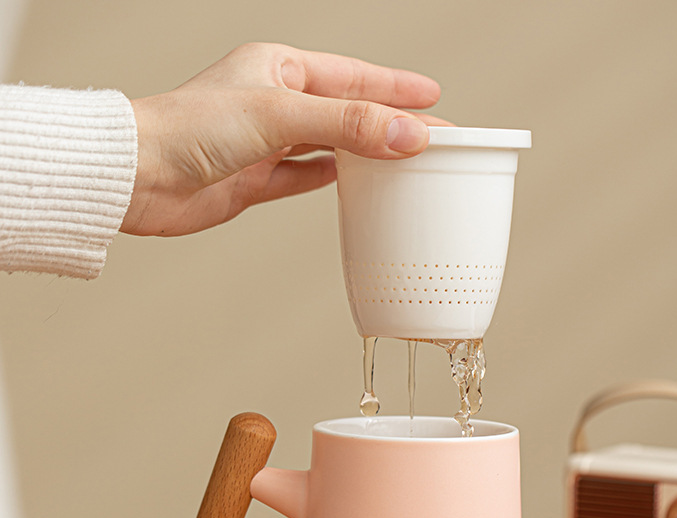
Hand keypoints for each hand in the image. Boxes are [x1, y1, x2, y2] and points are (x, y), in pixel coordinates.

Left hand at [122, 43, 442, 235]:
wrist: (141, 178)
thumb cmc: (189, 130)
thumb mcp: (279, 116)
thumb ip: (346, 124)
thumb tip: (406, 134)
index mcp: (279, 70)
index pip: (354, 76)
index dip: (396, 87)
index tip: (432, 97)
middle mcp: (274, 104)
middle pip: (348, 111)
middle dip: (391, 122)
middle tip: (432, 136)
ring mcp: (267, 144)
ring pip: (332, 145)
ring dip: (368, 152)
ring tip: (404, 160)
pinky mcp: (257, 181)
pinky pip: (308, 178)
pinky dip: (335, 180)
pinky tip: (357, 184)